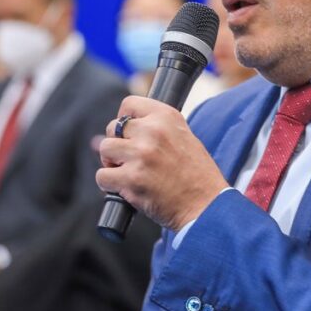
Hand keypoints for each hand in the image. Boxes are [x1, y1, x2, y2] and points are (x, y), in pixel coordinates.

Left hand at [96, 96, 228, 230]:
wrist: (207, 206)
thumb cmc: (197, 176)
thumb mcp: (183, 137)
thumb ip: (155, 129)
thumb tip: (119, 128)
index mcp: (166, 117)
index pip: (129, 104)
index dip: (123, 119)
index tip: (127, 133)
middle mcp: (153, 131)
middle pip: (112, 127)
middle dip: (118, 145)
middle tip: (130, 159)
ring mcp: (141, 154)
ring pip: (105, 149)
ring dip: (112, 163)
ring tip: (127, 172)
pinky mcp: (131, 178)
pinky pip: (102, 176)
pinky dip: (109, 184)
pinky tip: (125, 188)